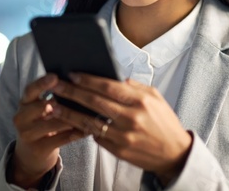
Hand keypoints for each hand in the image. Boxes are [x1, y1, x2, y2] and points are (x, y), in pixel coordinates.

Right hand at [10, 74, 84, 187]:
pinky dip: (75, 133)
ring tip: (88, 113)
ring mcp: (27, 135)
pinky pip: (61, 139)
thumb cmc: (42, 124)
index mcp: (23, 103)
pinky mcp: (38, 149)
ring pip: (53, 124)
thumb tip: (75, 81)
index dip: (42, 83)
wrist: (31, 154)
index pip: (30, 90)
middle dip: (60, 102)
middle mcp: (21, 118)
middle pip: (41, 106)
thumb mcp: (40, 109)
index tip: (55, 77)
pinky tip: (87, 129)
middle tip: (78, 96)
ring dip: (72, 118)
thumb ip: (52, 96)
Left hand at [51, 73, 192, 185]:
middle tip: (55, 86)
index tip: (72, 74)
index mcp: (140, 101)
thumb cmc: (163, 121)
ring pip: (89, 122)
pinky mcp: (118, 151)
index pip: (108, 86)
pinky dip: (82, 128)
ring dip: (68, 113)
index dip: (88, 80)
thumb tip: (110, 77)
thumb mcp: (154, 97)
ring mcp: (123, 136)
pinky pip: (96, 136)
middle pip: (94, 102)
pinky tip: (70, 121)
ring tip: (53, 106)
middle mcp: (131, 118)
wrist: (174, 153)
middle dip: (72, 92)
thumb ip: (133, 86)